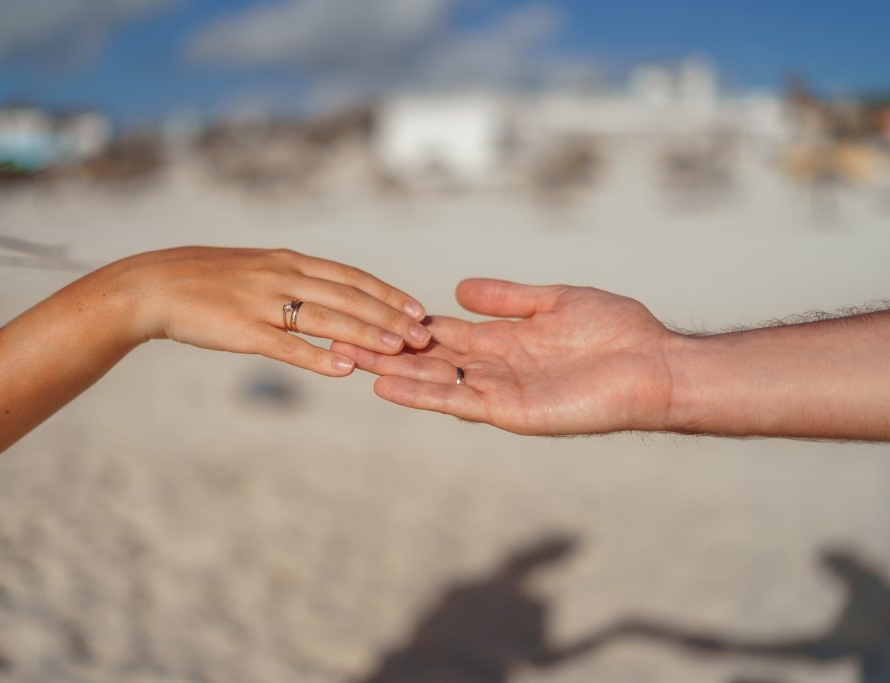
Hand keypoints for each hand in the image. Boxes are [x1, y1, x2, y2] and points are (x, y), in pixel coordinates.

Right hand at [113, 247, 430, 375]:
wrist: (154, 285)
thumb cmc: (207, 281)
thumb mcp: (257, 271)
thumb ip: (293, 283)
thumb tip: (328, 299)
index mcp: (288, 261)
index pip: (351, 277)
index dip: (388, 294)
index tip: (418, 310)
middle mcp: (282, 276)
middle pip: (347, 297)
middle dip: (389, 317)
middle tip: (422, 336)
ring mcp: (263, 302)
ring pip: (325, 319)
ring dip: (365, 335)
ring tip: (397, 351)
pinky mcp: (243, 330)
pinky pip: (287, 345)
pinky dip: (317, 357)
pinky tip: (344, 369)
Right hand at [333, 279, 678, 434]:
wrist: (655, 365)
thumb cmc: (618, 331)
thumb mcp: (556, 300)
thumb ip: (509, 298)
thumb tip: (458, 289)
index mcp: (504, 340)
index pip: (445, 334)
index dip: (409, 326)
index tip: (370, 316)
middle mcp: (494, 367)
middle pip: (430, 359)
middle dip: (389, 351)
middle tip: (341, 340)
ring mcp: (498, 391)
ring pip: (433, 381)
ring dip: (392, 374)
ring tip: (349, 360)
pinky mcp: (509, 411)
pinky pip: (456, 402)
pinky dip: (420, 394)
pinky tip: (385, 384)